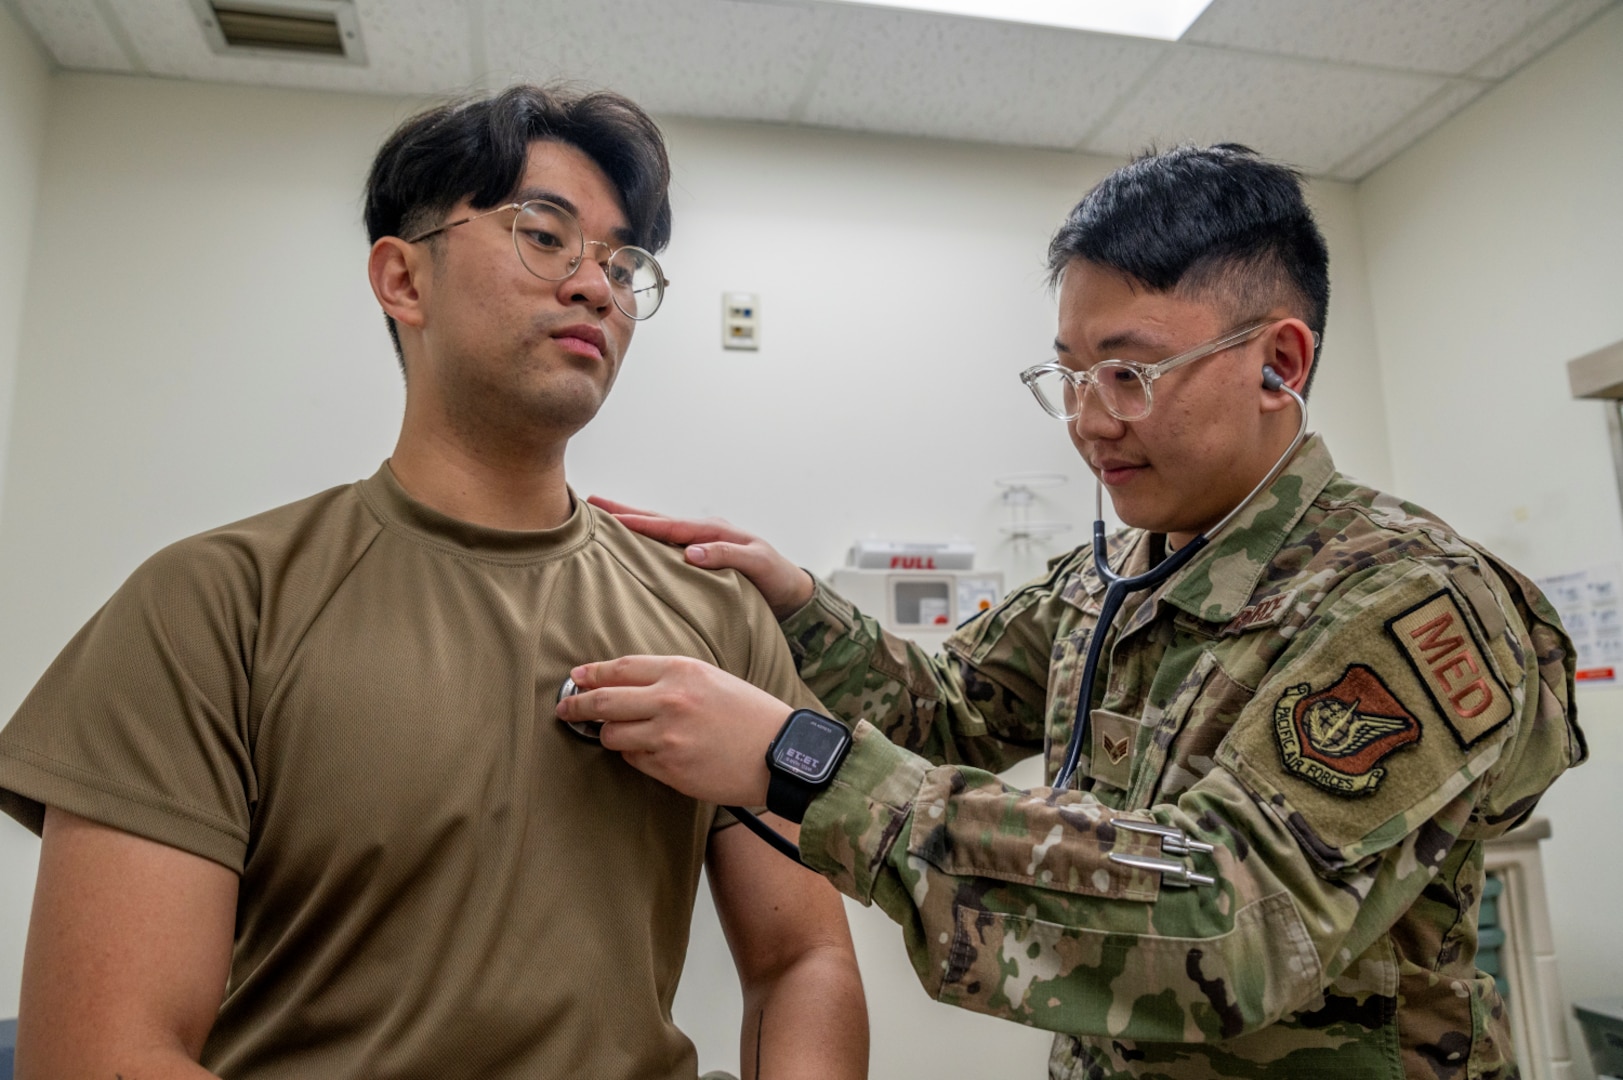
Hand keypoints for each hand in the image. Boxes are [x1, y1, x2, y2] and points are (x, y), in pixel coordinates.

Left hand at [558, 655, 785, 805]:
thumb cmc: (750, 714)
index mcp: (682, 671)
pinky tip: (649, 751)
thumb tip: (625, 686)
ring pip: (611, 735)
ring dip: (607, 734)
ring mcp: (666, 737)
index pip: (620, 668)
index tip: (575, 677)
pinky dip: (633, 754)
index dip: (592, 674)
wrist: (780, 753)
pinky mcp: (669, 768)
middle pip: (603, 702)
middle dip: (576, 705)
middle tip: (564, 708)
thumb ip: (670, 679)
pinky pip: (633, 760)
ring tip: (617, 733)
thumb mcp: (712, 679)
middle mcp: (670, 701)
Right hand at [588, 496, 814, 618]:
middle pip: (658, 519)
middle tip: (592, 501)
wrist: (790, 591)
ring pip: (660, 528)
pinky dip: (647, 537)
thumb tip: (689, 552)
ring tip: (602, 513)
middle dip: (625, 511)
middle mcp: (704, 533)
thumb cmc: (775, 578)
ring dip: (632, 520)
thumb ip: (726, 556)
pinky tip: (630, 539)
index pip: (669, 526)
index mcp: (714, 532)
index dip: (639, 522)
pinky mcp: (700, 556)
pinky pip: (667, 543)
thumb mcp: (756, 564)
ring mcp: (701, 542)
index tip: (609, 516)